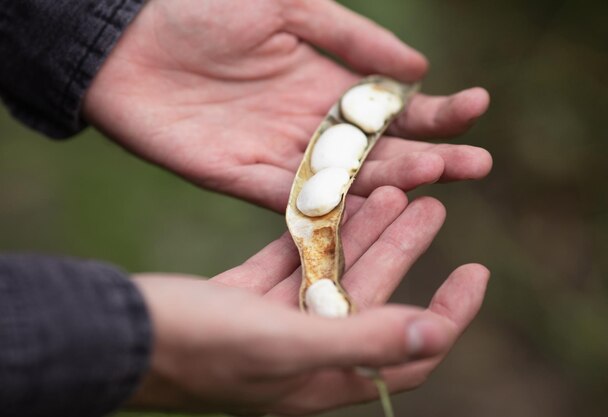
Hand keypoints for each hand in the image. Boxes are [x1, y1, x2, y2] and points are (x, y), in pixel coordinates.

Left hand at [84, 0, 491, 211]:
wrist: (127, 37)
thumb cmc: (204, 9)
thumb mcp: (290, 4)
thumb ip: (351, 36)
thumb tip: (418, 67)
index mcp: (324, 85)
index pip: (392, 107)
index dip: (435, 109)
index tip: (476, 106)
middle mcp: (310, 127)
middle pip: (379, 150)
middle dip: (430, 154)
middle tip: (477, 163)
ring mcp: (278, 156)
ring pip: (345, 178)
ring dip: (391, 180)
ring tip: (438, 177)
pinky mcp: (241, 179)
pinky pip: (291, 199)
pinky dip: (328, 204)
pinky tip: (367, 207)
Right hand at [129, 187, 489, 414]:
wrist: (116, 334)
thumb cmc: (197, 346)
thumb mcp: (284, 344)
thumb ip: (361, 342)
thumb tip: (434, 333)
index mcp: (325, 375)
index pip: (410, 352)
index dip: (449, 314)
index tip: (475, 272)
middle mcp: (307, 352)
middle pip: (375, 296)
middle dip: (407, 251)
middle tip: (434, 205)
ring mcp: (275, 322)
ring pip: (335, 270)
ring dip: (366, 233)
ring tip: (396, 192)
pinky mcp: (246, 296)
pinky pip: (293, 261)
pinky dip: (316, 233)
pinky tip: (335, 202)